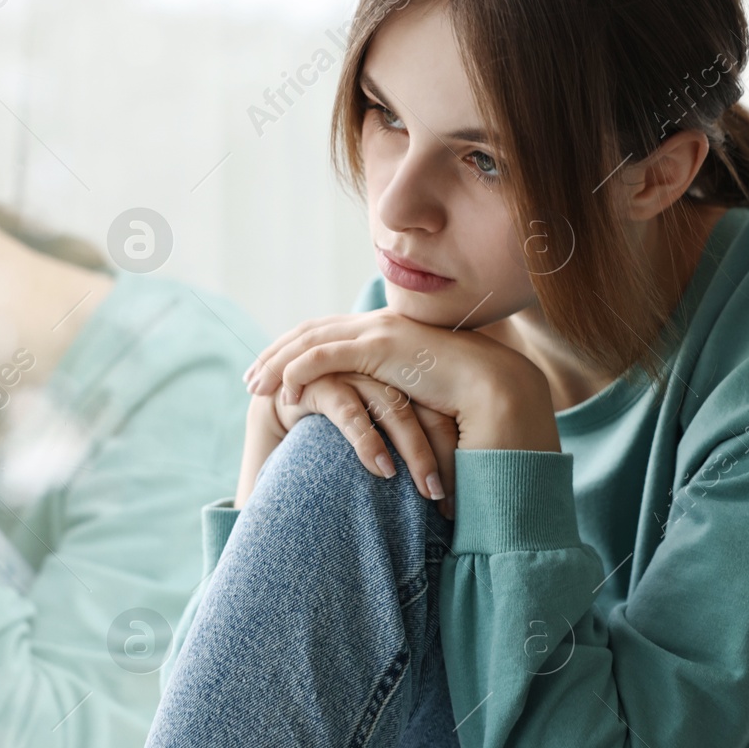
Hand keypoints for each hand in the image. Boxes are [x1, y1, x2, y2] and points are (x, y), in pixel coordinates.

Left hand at [241, 310, 559, 501]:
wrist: (497, 390)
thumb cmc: (464, 403)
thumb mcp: (420, 399)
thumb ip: (398, 400)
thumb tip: (383, 421)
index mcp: (386, 334)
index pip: (329, 336)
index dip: (297, 352)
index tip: (272, 374)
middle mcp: (378, 326)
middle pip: (311, 332)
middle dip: (276, 353)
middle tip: (251, 379)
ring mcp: (378, 331)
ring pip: (311, 341)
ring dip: (278, 362)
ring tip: (255, 387)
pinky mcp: (380, 346)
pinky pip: (326, 355)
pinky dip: (299, 371)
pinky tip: (282, 392)